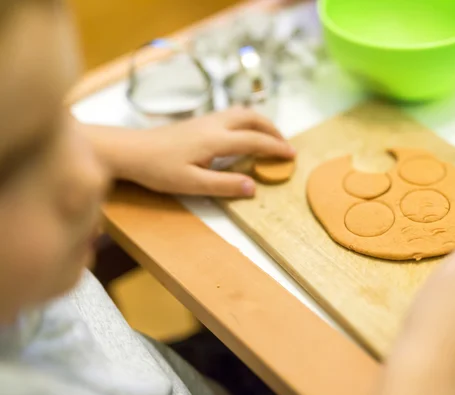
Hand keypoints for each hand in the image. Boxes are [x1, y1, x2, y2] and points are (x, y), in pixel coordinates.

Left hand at [81, 107, 294, 196]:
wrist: (129, 149)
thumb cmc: (157, 169)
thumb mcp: (191, 184)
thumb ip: (224, 185)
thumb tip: (253, 187)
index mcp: (216, 140)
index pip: (255, 141)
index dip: (276, 148)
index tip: (292, 156)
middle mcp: (214, 125)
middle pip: (252, 118)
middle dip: (273, 130)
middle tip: (285, 146)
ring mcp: (205, 120)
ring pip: (242, 113)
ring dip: (260, 123)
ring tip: (269, 138)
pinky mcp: (197, 122)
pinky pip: (231, 115)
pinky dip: (247, 122)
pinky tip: (243, 134)